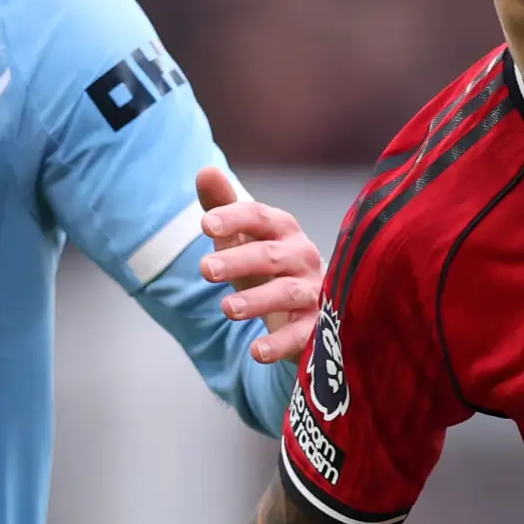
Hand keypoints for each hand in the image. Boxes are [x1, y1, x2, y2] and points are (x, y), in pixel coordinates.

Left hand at [196, 163, 323, 365]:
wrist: (304, 309)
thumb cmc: (266, 266)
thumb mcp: (242, 239)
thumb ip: (223, 207)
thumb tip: (205, 171)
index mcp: (282, 230)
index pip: (260, 217)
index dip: (234, 218)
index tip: (205, 224)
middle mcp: (301, 256)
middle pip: (270, 255)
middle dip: (238, 260)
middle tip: (206, 270)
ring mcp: (313, 291)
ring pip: (286, 293)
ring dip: (257, 300)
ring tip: (227, 308)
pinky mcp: (318, 327)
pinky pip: (301, 334)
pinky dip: (280, 343)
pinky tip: (256, 352)